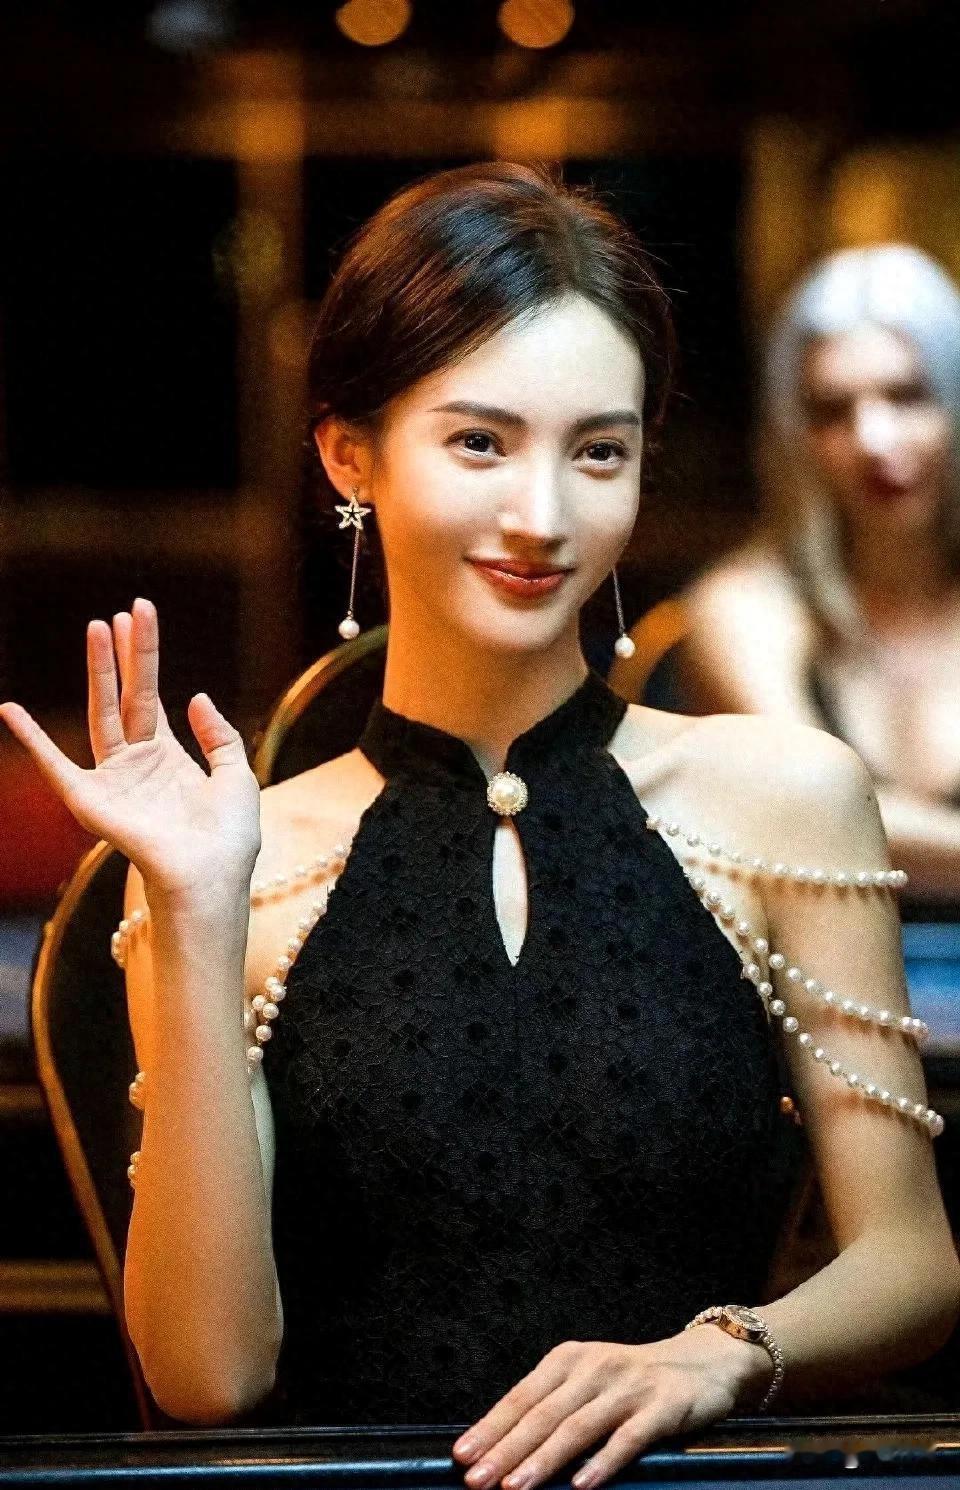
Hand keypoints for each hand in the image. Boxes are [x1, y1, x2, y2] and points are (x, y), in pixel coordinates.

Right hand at [0, 597, 260, 897]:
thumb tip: (195, 695)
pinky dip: (32, 739)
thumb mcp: (236, 776)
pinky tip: (10, 710)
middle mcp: (135, 763)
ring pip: (102, 713)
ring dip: (99, 671)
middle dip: (123, 654)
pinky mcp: (92, 801)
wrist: (211, 878)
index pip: (150, 696)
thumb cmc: (228, 839)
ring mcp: (112, 779)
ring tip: (97, 627)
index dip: (144, 657)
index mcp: (167, 757)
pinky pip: (56, 765)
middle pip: (126, 696)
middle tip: (118, 612)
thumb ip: (218, 735)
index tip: (139, 614)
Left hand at [451, 1330, 771, 1489]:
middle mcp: (594, 1368)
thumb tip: (502, 1447)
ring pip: (577, 1427)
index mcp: (569, 1360)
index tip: (462, 1458)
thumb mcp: (587, 1383)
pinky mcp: (662, 1407)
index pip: (521, 1397)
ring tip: (516, 1487)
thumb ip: (551, 1408)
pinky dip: (602, 1461)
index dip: (491, 1428)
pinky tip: (581, 1485)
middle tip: (477, 1481)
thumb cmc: (631, 1382)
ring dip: (544, 1460)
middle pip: (543, 1414)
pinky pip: (628, 1438)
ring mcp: (628, 1387)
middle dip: (506, 1450)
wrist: (701, 1363)